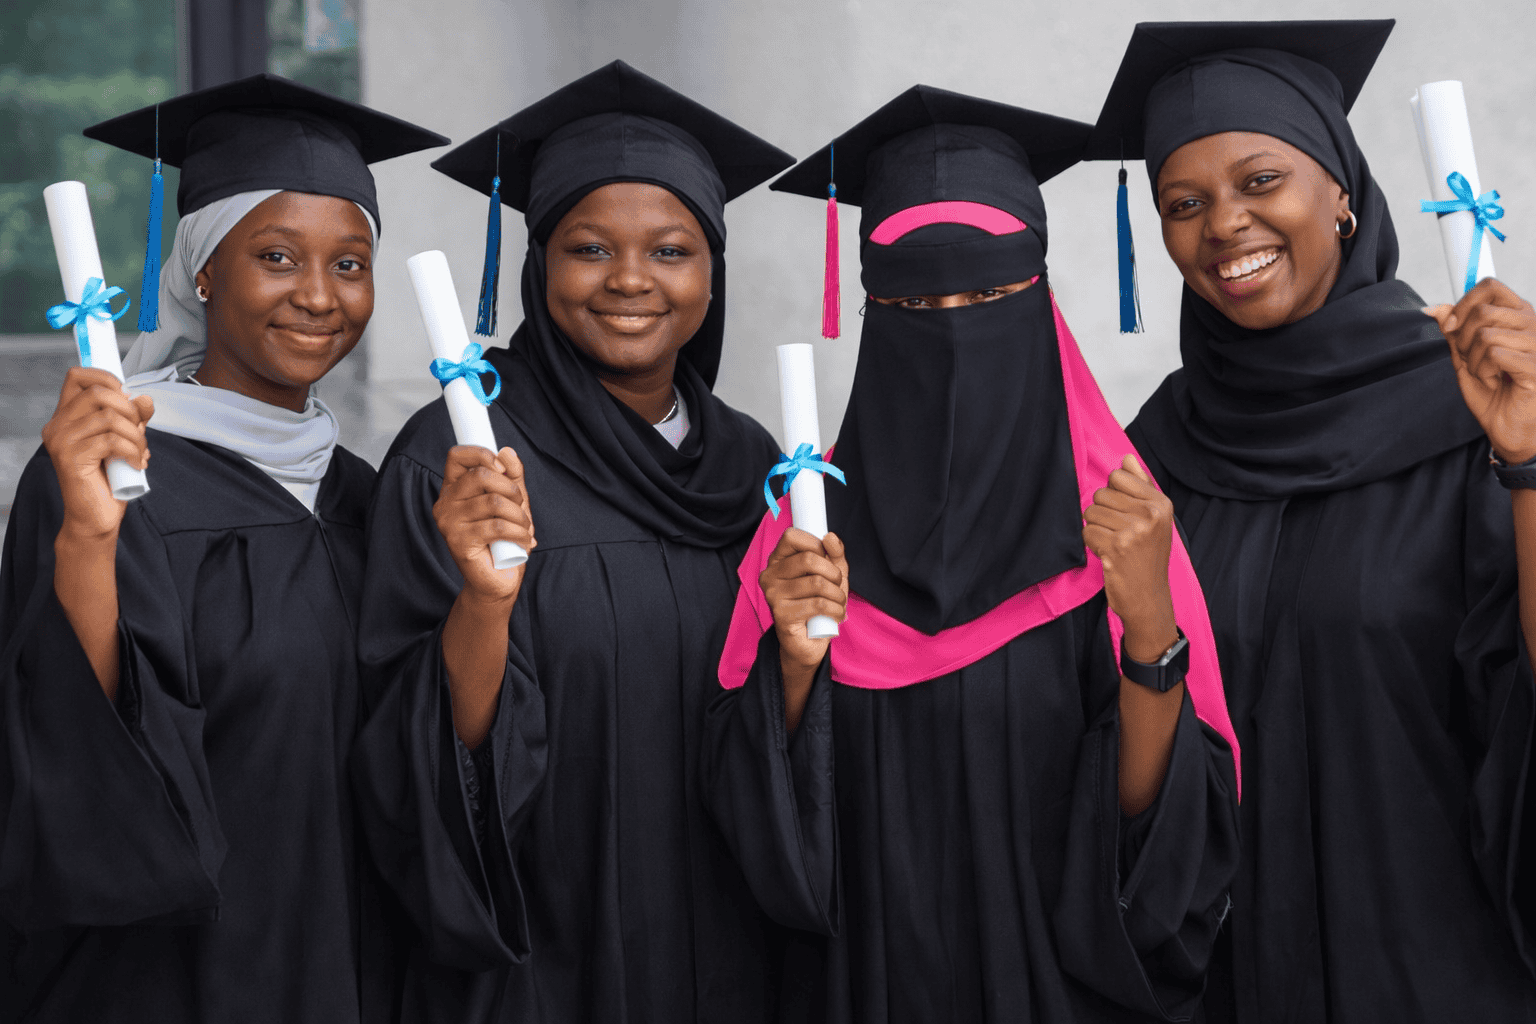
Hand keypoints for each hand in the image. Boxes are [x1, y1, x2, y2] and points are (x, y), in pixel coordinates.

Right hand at [40, 367, 152, 542]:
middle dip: (130, 410)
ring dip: (136, 435)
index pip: (77, 376)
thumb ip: (133, 418)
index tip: (127, 397)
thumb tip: (145, 398)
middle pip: (98, 393)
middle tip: (139, 432)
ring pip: (109, 417)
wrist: (96, 516)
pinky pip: (111, 440)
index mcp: (66, 416)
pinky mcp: (71, 458)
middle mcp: (57, 425)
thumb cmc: (109, 479)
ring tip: (140, 452)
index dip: (107, 378)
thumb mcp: (125, 441)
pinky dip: (132, 450)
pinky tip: (136, 463)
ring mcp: (61, 441)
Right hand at [433, 446, 535, 605]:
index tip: (503, 469)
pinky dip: (519, 532)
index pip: (457, 456)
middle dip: (512, 490)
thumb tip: (507, 452)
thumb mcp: (512, 501)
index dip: (482, 455)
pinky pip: (498, 526)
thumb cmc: (504, 539)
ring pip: (494, 502)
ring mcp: (449, 523)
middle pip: (481, 476)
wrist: (497, 580)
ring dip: (520, 515)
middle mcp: (445, 503)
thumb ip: (511, 476)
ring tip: (524, 529)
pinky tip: (523, 541)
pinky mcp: (459, 542)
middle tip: (520, 508)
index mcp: (453, 489)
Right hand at [759, 528, 848, 674]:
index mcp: (777, 561)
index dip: (815, 544)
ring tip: (838, 603)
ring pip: (817, 583)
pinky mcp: (781, 614)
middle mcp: (769, 575)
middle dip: (833, 573)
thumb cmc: (818, 604)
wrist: (809, 642)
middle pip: (809, 559)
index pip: (792, 536)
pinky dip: (836, 609)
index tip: (826, 559)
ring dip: (838, 595)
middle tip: (838, 585)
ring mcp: (773, 595)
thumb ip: (834, 554)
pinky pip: (818, 604)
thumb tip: (829, 537)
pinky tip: (836, 615)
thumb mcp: (831, 575)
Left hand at [1082, 455, 1177, 660]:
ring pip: (1091, 512)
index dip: (1113, 495)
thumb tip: (1126, 457)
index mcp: (1161, 503)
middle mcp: (1151, 514)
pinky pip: (1087, 532)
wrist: (1149, 598)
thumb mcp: (1154, 519)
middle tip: (1118, 533)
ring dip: (1096, 530)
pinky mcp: (1116, 548)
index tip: (1125, 514)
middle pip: (1100, 494)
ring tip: (1113, 544)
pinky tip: (1108, 555)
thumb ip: (1140, 486)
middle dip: (1102, 514)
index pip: (1117, 476)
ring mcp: (1134, 531)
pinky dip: (1092, 545)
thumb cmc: (1148, 557)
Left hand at [1426, 278, 1535, 463]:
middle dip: (1463, 339)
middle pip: (1483, 310)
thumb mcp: (1465, 358)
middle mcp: (1532, 324)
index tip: (1449, 328)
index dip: (1462, 305)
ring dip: (1473, 359)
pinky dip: (1483, 370)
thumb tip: (1433, 308)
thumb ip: (1454, 331)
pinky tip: (1494, 381)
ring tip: (1485, 374)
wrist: (1509, 429)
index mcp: (1518, 316)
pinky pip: (1496, 353)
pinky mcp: (1535, 365)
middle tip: (1470, 361)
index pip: (1490, 287)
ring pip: (1486, 334)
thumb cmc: (1493, 394)